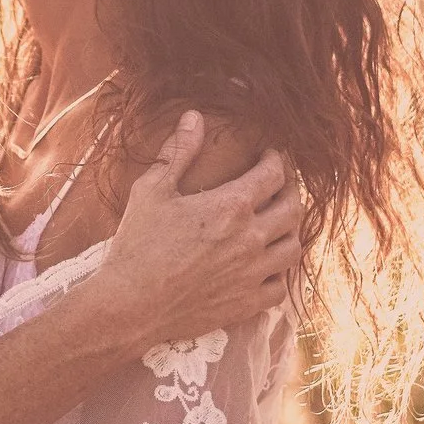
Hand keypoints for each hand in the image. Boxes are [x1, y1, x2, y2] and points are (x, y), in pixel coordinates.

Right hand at [86, 112, 303, 353]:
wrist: (129, 306)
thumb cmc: (136, 246)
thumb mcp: (151, 191)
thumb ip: (178, 153)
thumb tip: (194, 118)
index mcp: (230, 206)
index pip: (273, 173)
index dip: (277, 159)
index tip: (271, 155)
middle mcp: (250, 239)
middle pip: (293, 208)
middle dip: (291, 190)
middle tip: (280, 185)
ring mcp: (251, 274)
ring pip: (294, 247)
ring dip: (290, 231)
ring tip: (278, 224)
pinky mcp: (246, 304)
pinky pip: (281, 286)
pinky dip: (279, 272)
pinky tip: (266, 265)